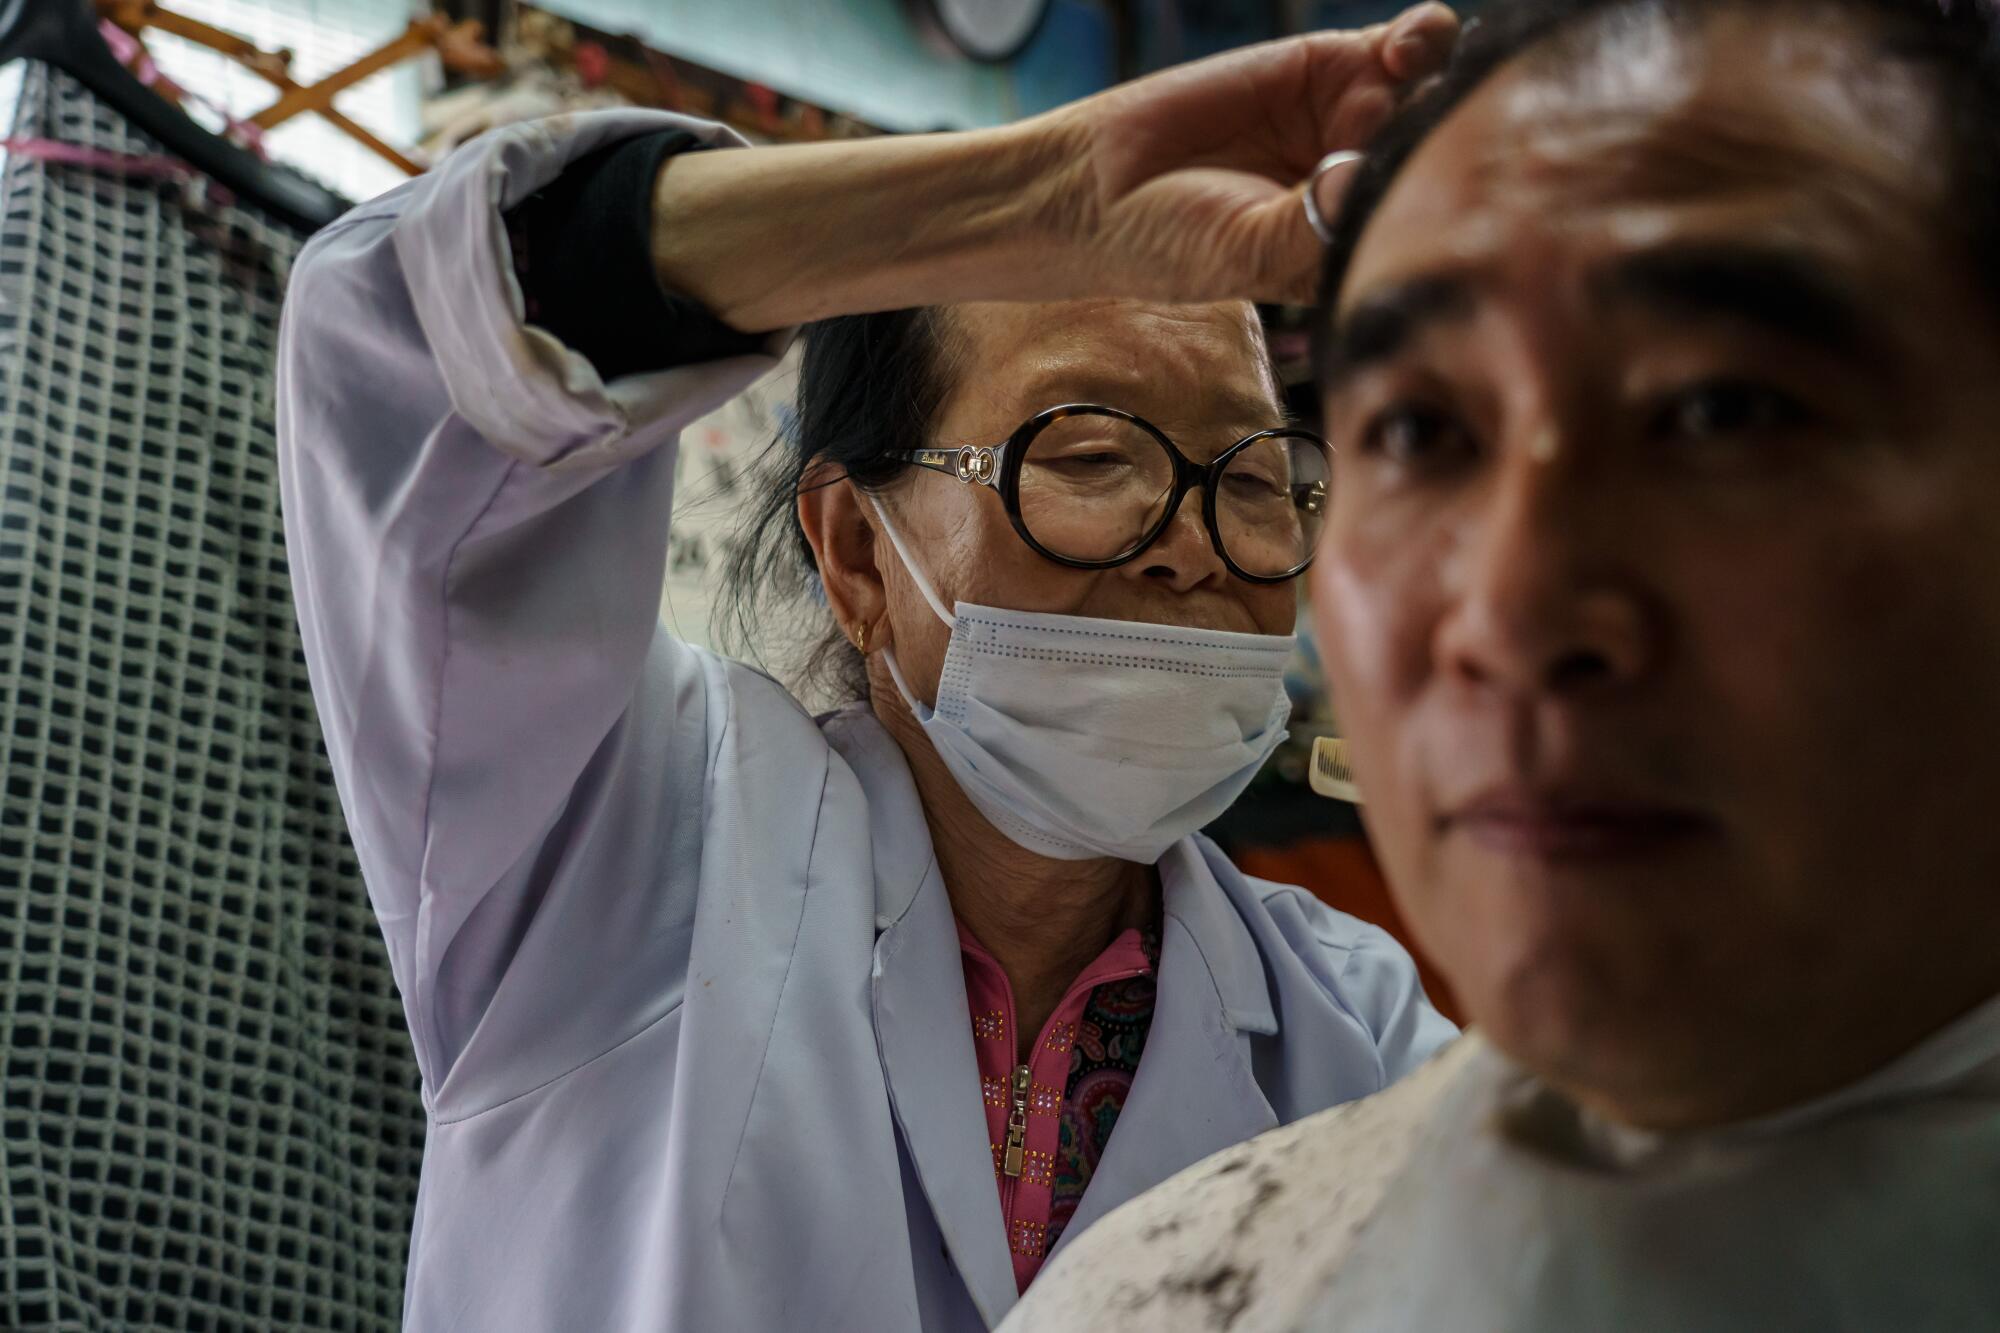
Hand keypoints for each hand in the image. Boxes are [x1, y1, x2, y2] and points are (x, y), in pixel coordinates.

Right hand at [1031, 3, 1459, 304]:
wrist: (1095, 186)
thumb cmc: (1168, 243)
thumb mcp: (1251, 251)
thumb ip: (1319, 222)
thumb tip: (1376, 178)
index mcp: (1359, 249)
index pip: (1437, 223)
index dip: (1460, 204)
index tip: (1463, 192)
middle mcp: (1366, 189)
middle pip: (1448, 153)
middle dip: (1458, 136)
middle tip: (1449, 127)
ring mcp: (1354, 126)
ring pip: (1435, 96)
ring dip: (1445, 84)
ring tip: (1412, 86)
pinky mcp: (1330, 68)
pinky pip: (1404, 47)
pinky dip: (1420, 40)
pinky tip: (1403, 51)